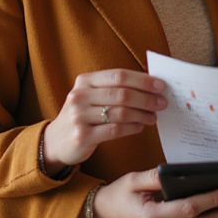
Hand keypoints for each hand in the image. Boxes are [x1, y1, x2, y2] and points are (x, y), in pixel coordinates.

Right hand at [42, 69, 168, 173]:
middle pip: (122, 93)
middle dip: (146, 98)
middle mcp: (80, 96)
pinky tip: (140, 127)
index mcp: (84, 81)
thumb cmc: (82, 116)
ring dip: (142, 114)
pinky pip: (115, 130)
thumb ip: (114, 89)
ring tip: (153, 117)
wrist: (56, 141)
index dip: (142, 80)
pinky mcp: (83, 136)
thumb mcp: (90, 96)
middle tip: (162, 103)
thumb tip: (149, 86)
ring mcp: (79, 116)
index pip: (118, 75)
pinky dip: (132, 128)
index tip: (160, 85)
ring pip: (120, 112)